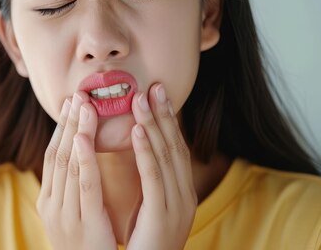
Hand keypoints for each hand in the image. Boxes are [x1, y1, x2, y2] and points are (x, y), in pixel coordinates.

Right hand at [37, 91, 116, 249]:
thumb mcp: (75, 217)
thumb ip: (75, 191)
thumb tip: (80, 160)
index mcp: (48, 202)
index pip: (53, 157)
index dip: (61, 129)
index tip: (71, 104)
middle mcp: (51, 206)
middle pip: (57, 154)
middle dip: (68, 123)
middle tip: (78, 94)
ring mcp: (64, 215)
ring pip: (67, 164)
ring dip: (75, 131)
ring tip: (85, 105)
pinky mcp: (83, 223)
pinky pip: (83, 185)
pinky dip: (82, 159)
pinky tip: (84, 137)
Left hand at [126, 83, 196, 249]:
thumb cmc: (146, 245)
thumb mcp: (152, 210)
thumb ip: (152, 185)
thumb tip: (143, 154)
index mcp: (182, 194)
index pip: (176, 150)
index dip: (168, 121)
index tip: (158, 95)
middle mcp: (184, 196)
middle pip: (175, 147)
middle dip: (164, 115)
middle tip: (154, 86)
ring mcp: (177, 206)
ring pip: (165, 156)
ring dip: (152, 124)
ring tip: (140, 98)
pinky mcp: (162, 215)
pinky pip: (153, 177)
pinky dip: (145, 151)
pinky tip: (136, 130)